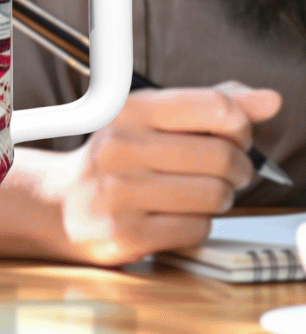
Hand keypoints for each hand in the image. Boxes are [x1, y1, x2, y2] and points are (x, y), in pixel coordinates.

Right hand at [56, 81, 281, 265]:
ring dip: (220, 198)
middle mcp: (119, 146)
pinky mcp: (124, 232)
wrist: (64, 204)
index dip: (240, 125)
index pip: (215, 107)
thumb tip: (269, 101)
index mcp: (129, 110)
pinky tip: (178, 215)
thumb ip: (211, 105)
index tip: (235, 136)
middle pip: (221, 156)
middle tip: (227, 172)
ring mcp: (119, 191)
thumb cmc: (119, 159)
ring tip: (201, 193)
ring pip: (214, 195)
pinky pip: (196, 228)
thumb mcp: (155, 120)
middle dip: (238, 168)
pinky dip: (199, 224)